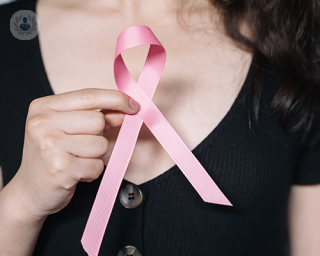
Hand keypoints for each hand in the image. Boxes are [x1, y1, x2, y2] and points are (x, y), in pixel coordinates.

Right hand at [11, 88, 139, 219]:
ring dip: (95, 156)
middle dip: (99, 136)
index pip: (89, 95)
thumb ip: (94, 116)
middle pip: (98, 121)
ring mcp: (49, 146)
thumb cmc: (51, 156)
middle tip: (81, 147)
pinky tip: (75, 173)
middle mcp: (42, 123)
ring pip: (101, 144)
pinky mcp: (60, 168)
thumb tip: (124, 110)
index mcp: (43, 107)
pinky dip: (92, 171)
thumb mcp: (66, 128)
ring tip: (75, 160)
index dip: (116, 99)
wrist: (29, 192)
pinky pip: (97, 165)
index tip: (134, 105)